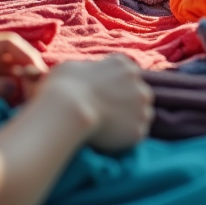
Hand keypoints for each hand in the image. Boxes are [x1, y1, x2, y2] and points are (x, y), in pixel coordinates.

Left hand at [0, 32, 47, 113]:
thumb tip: (15, 87)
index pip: (10, 43)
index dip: (29, 57)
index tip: (40, 76)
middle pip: (11, 57)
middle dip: (25, 73)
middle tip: (35, 94)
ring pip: (5, 70)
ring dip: (17, 84)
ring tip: (26, 102)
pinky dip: (5, 90)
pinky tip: (10, 103)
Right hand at [39, 55, 154, 151]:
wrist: (68, 108)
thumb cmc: (63, 86)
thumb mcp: (74, 66)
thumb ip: (87, 69)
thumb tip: (84, 76)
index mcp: (123, 64)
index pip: (127, 76)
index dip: (116, 88)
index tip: (105, 98)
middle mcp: (138, 82)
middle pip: (138, 95)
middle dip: (126, 104)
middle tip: (107, 115)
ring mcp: (142, 107)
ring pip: (141, 115)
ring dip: (128, 121)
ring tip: (108, 129)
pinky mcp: (138, 129)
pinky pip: (135, 135)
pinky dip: (124, 139)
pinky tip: (109, 140)